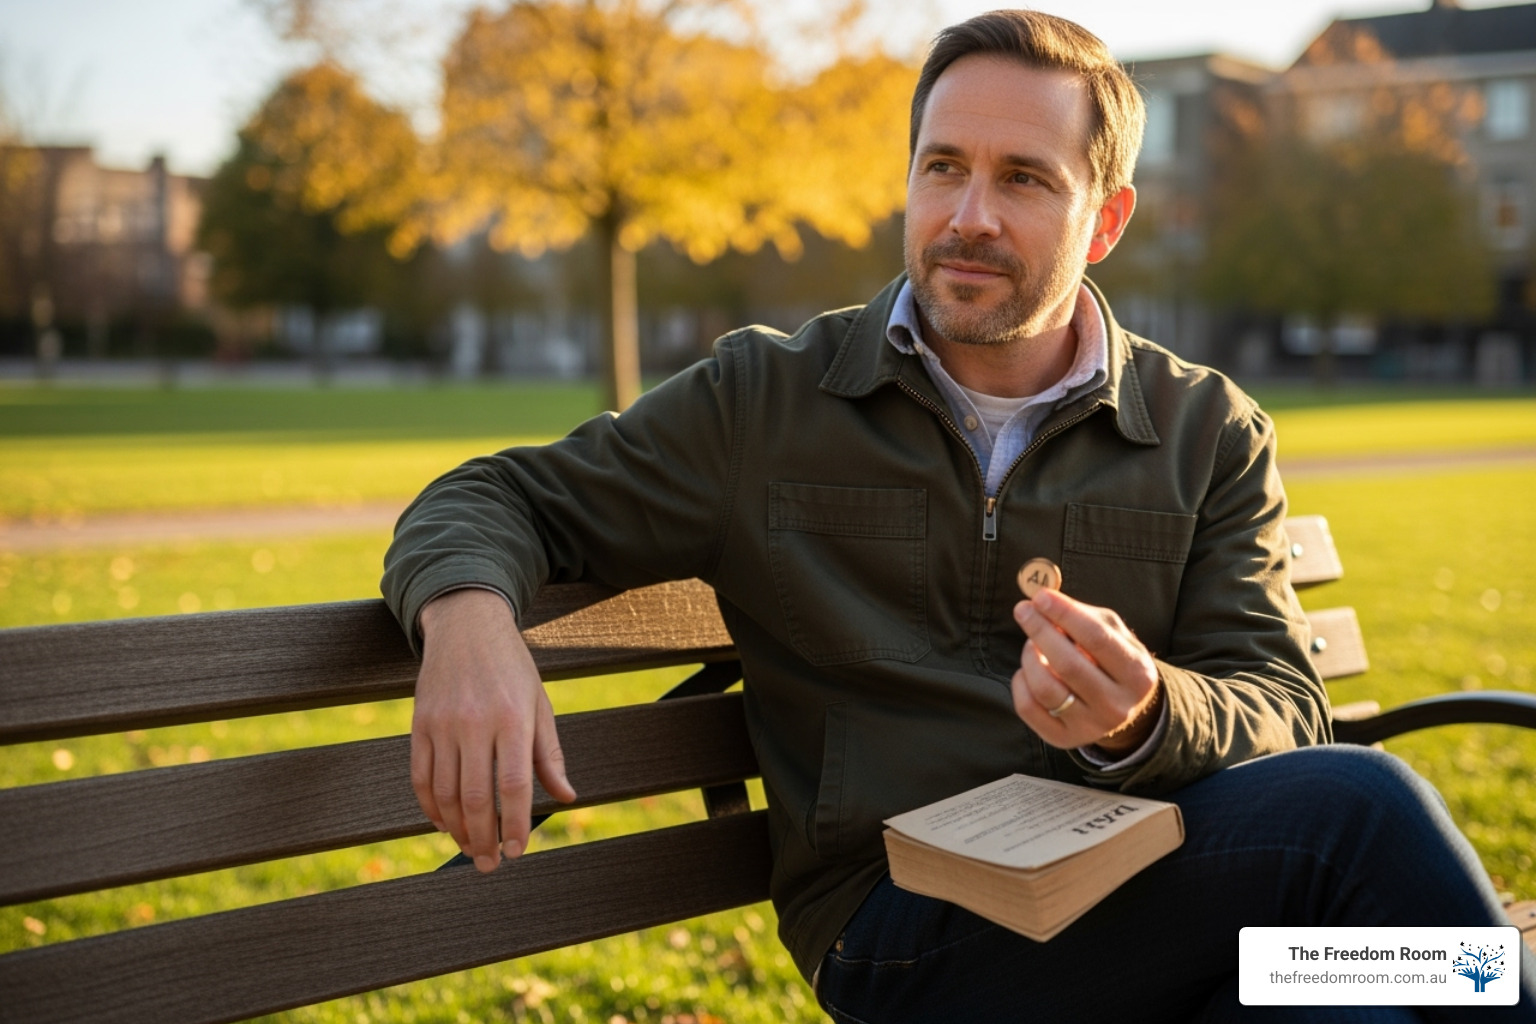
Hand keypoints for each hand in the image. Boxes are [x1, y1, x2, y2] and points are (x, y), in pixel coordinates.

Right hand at [412, 589, 576, 871]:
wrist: (466, 625)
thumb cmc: (512, 668)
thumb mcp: (540, 703)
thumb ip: (549, 754)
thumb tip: (567, 797)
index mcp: (514, 719)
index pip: (514, 786)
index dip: (515, 825)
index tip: (516, 852)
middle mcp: (476, 723)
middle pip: (476, 797)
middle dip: (483, 839)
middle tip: (489, 865)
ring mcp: (443, 724)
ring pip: (445, 793)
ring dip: (456, 829)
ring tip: (469, 849)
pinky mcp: (420, 724)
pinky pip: (421, 777)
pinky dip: (430, 807)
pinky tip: (443, 823)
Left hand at [1010, 588, 1162, 755]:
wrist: (1123, 708)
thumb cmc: (1112, 660)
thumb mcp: (1113, 634)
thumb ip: (1083, 615)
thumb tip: (1043, 600)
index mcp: (1137, 674)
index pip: (1097, 639)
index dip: (1065, 614)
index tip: (1041, 597)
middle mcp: (1117, 706)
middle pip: (1068, 664)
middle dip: (1040, 631)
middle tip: (1024, 610)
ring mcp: (1090, 726)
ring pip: (1045, 688)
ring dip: (1030, 657)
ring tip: (1030, 643)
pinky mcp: (1063, 738)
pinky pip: (1028, 708)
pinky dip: (1020, 682)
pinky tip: (1028, 670)